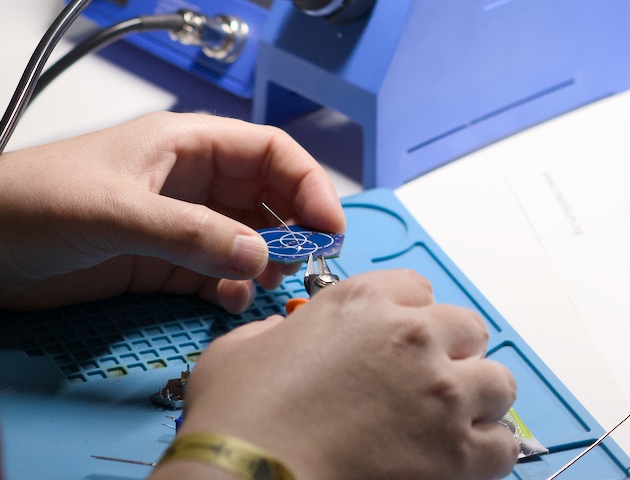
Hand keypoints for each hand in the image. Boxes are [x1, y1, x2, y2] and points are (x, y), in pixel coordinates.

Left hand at [0, 111, 342, 311]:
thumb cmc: (35, 197)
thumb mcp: (117, 211)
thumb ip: (189, 233)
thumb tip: (258, 255)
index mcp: (182, 143)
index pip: (266, 149)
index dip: (305, 181)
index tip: (328, 226)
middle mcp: (185, 179)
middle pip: (263, 194)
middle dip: (292, 225)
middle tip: (310, 266)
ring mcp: (172, 222)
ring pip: (241, 235)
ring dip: (264, 260)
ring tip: (274, 287)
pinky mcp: (154, 261)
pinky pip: (211, 271)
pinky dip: (230, 286)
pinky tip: (233, 302)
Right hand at [157, 269, 518, 479]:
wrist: (250, 473)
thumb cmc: (243, 413)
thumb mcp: (246, 343)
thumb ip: (280, 330)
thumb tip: (285, 339)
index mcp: (361, 300)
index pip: (416, 287)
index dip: (407, 312)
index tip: (398, 334)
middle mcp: (410, 335)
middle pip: (468, 328)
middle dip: (451, 350)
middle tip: (425, 377)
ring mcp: (440, 392)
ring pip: (499, 382)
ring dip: (477, 397)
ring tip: (449, 419)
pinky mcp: (457, 453)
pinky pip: (505, 445)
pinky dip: (487, 451)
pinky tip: (456, 458)